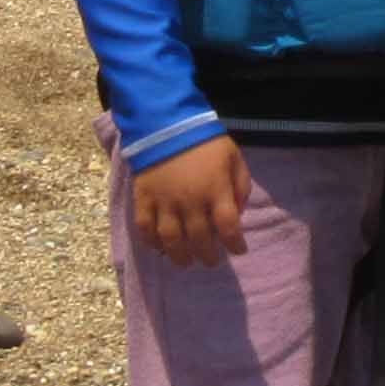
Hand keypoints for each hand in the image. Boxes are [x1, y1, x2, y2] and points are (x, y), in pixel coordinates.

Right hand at [130, 139, 249, 266]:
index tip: (238, 250)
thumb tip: (237, 212)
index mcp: (216, 189)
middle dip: (209, 256)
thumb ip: (240, 185)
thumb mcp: (234, 157)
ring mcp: (164, 202)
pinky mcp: (143, 199)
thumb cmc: (205, 142)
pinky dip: (152, 242)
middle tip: (211, 261)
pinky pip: (145, 229)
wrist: (166, 124)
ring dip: (180, 256)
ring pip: (172, 240)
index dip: (235, 244)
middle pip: (200, 239)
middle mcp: (190, 201)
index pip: (228, 227)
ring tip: (186, 261)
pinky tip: (160, 247)